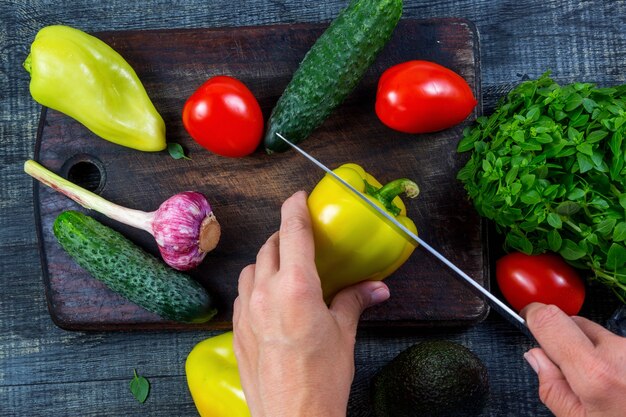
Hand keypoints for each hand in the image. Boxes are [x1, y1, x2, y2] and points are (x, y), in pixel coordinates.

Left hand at [232, 191, 389, 416]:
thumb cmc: (321, 379)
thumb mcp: (344, 334)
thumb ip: (354, 302)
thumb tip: (376, 288)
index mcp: (297, 286)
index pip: (293, 231)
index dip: (295, 208)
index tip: (298, 198)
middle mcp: (266, 292)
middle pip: (270, 246)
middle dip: (284, 235)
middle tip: (300, 238)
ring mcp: (246, 310)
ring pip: (252, 268)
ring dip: (267, 260)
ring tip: (284, 268)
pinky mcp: (236, 329)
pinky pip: (243, 294)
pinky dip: (255, 285)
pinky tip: (269, 298)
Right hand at [523, 303, 625, 416]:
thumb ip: (551, 387)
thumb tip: (537, 358)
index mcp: (594, 373)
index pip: (551, 320)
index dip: (533, 315)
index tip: (528, 318)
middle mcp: (619, 353)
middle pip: (575, 323)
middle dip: (564, 340)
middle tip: (569, 372)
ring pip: (602, 335)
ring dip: (594, 351)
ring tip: (605, 387)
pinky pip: (620, 346)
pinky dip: (614, 359)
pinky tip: (620, 385)